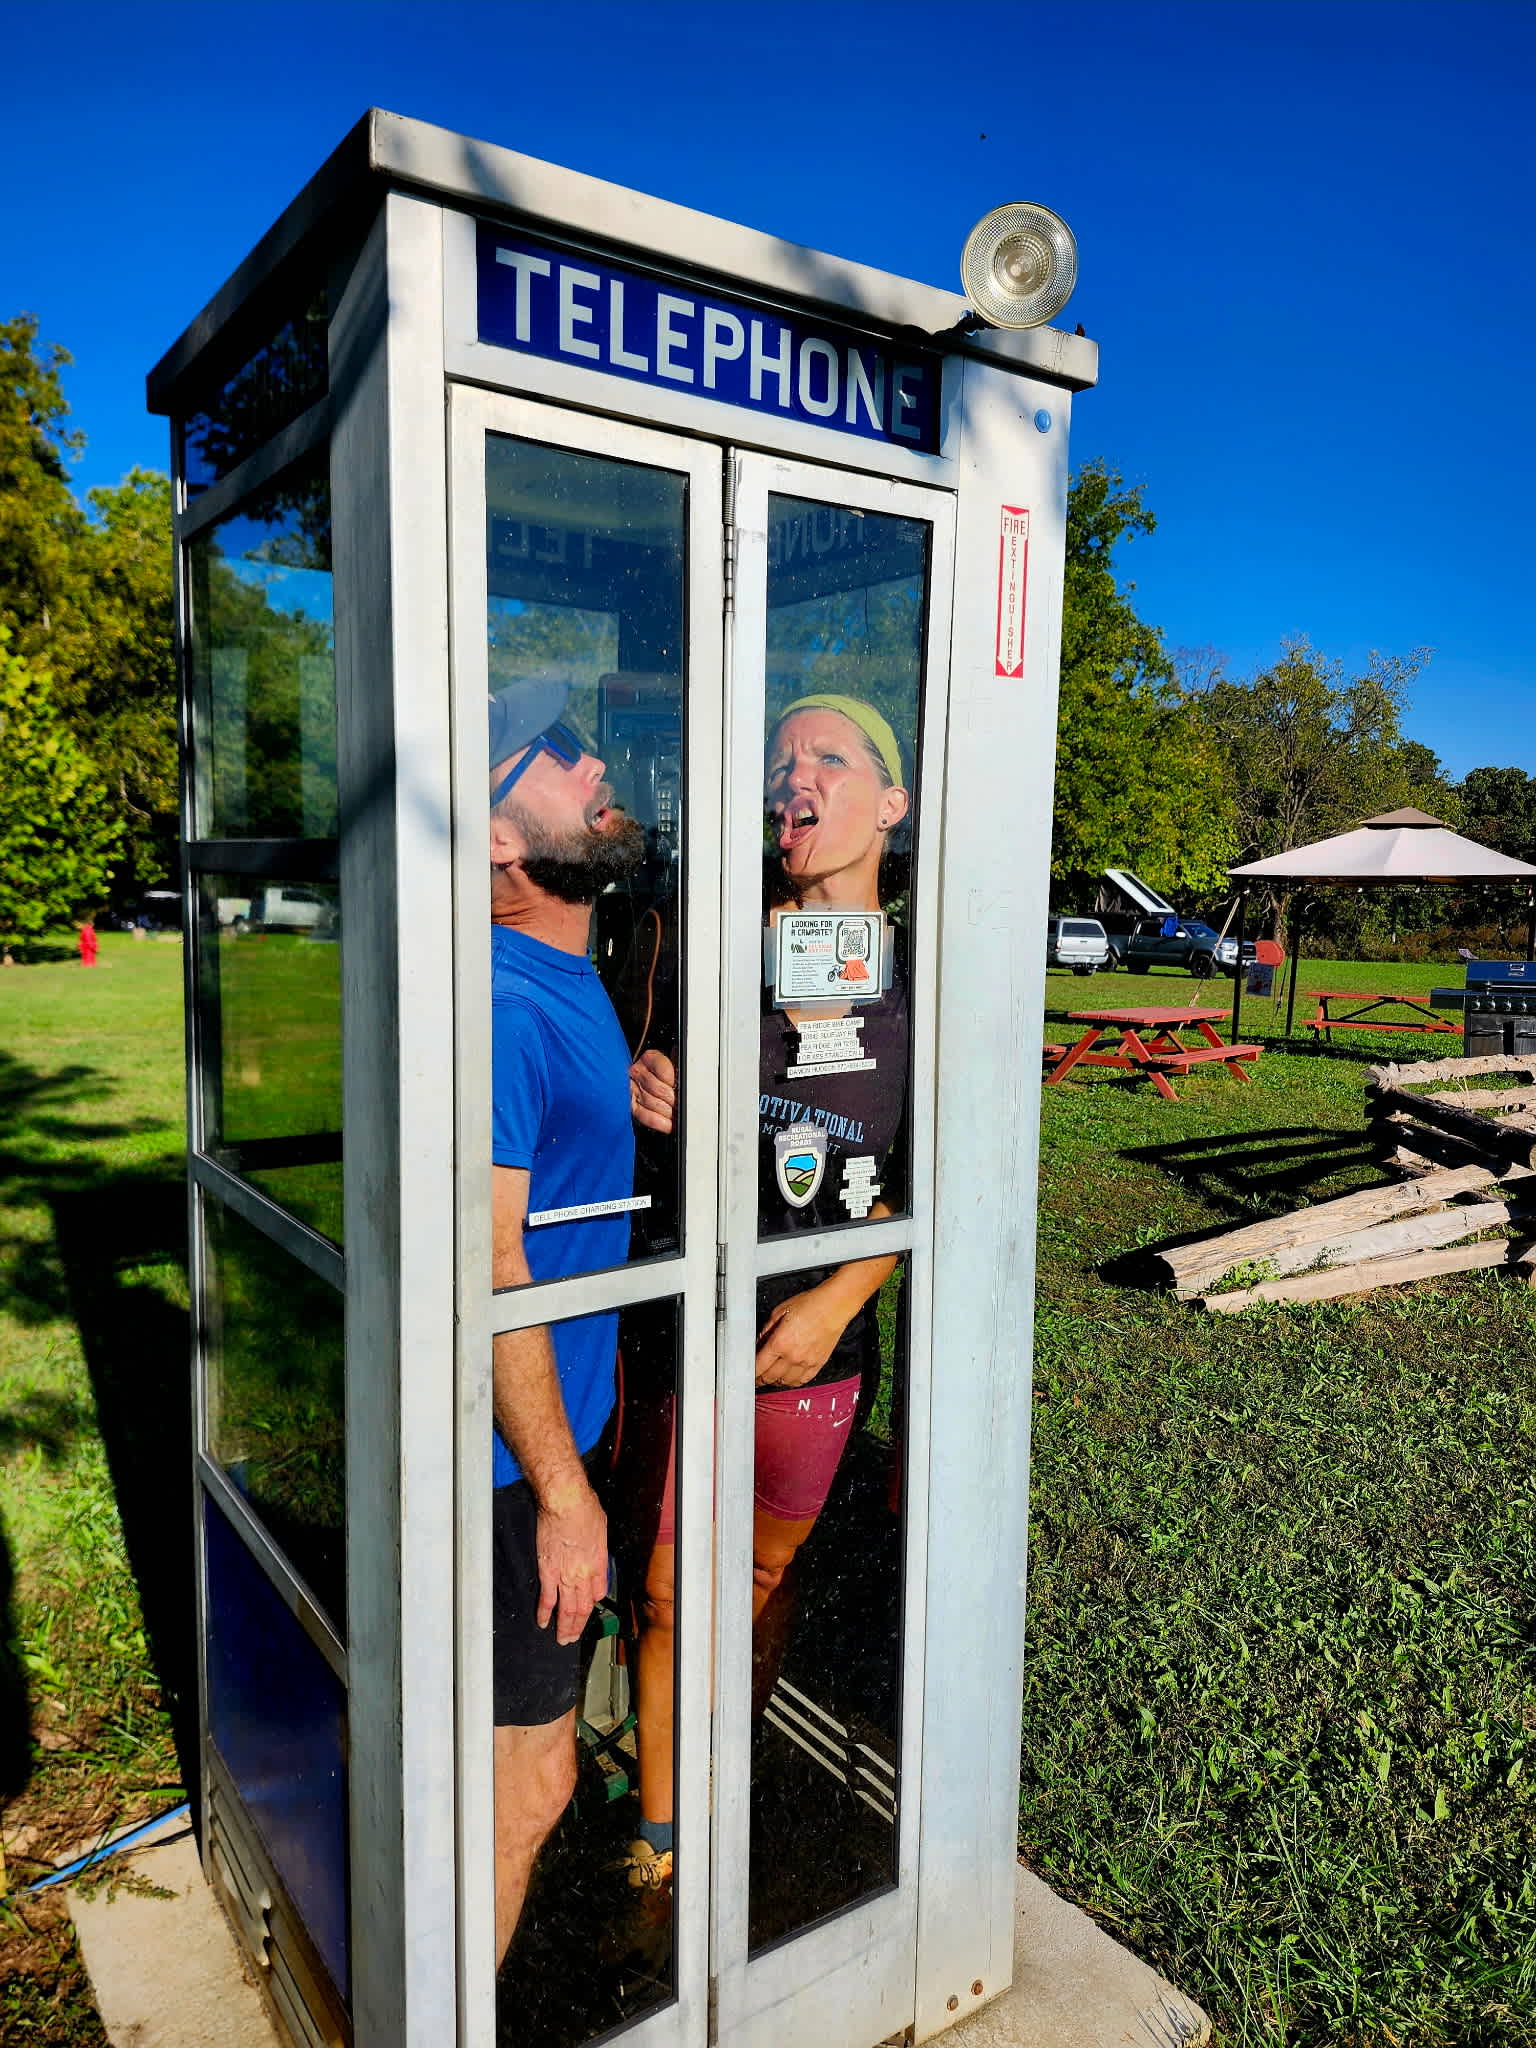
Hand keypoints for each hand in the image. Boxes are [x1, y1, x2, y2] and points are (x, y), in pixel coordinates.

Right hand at [534, 1482, 607, 1643]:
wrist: (566, 1503)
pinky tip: (543, 1623)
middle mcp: (584, 1575)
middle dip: (578, 1626)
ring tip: (562, 1639)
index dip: (592, 1603)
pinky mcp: (547, 1572)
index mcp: (599, 1564)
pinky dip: (544, 1613)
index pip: (597, 1594)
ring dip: (564, 1627)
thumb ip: (599, 1549)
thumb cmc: (585, 1509)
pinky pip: (546, 1598)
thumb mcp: (602, 1529)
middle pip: (583, 1608)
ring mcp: (565, 1576)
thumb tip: (595, 1555)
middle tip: (573, 1638)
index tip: (587, 1608)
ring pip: (566, 1610)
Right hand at [630, 1049, 676, 1133]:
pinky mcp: (630, 1105)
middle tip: (684, 1106)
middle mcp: (638, 1071)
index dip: (674, 1081)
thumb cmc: (662, 1073)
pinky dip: (658, 1122)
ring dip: (668, 1112)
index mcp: (650, 1058)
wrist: (643, 1080)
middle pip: (657, 1088)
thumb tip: (691, 1082)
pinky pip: (643, 1115)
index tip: (684, 1089)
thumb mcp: (670, 1064)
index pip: (663, 1068)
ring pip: (651, 1102)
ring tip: (678, 1115)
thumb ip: (677, 1071)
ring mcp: (632, 1089)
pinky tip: (669, 1125)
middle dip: (674, 1100)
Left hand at [754, 1285, 851, 1387]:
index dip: (751, 1373)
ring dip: (775, 1382)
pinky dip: (792, 1382)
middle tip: (756, 1377)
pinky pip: (801, 1381)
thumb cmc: (810, 1305)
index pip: (759, 1366)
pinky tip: (787, 1378)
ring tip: (770, 1377)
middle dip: (760, 1379)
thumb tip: (758, 1343)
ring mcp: (806, 1362)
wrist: (834, 1307)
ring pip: (785, 1382)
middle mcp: (792, 1356)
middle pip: (770, 1377)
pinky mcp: (817, 1364)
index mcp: (780, 1342)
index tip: (748, 1373)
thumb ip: (766, 1330)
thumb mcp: (779, 1312)